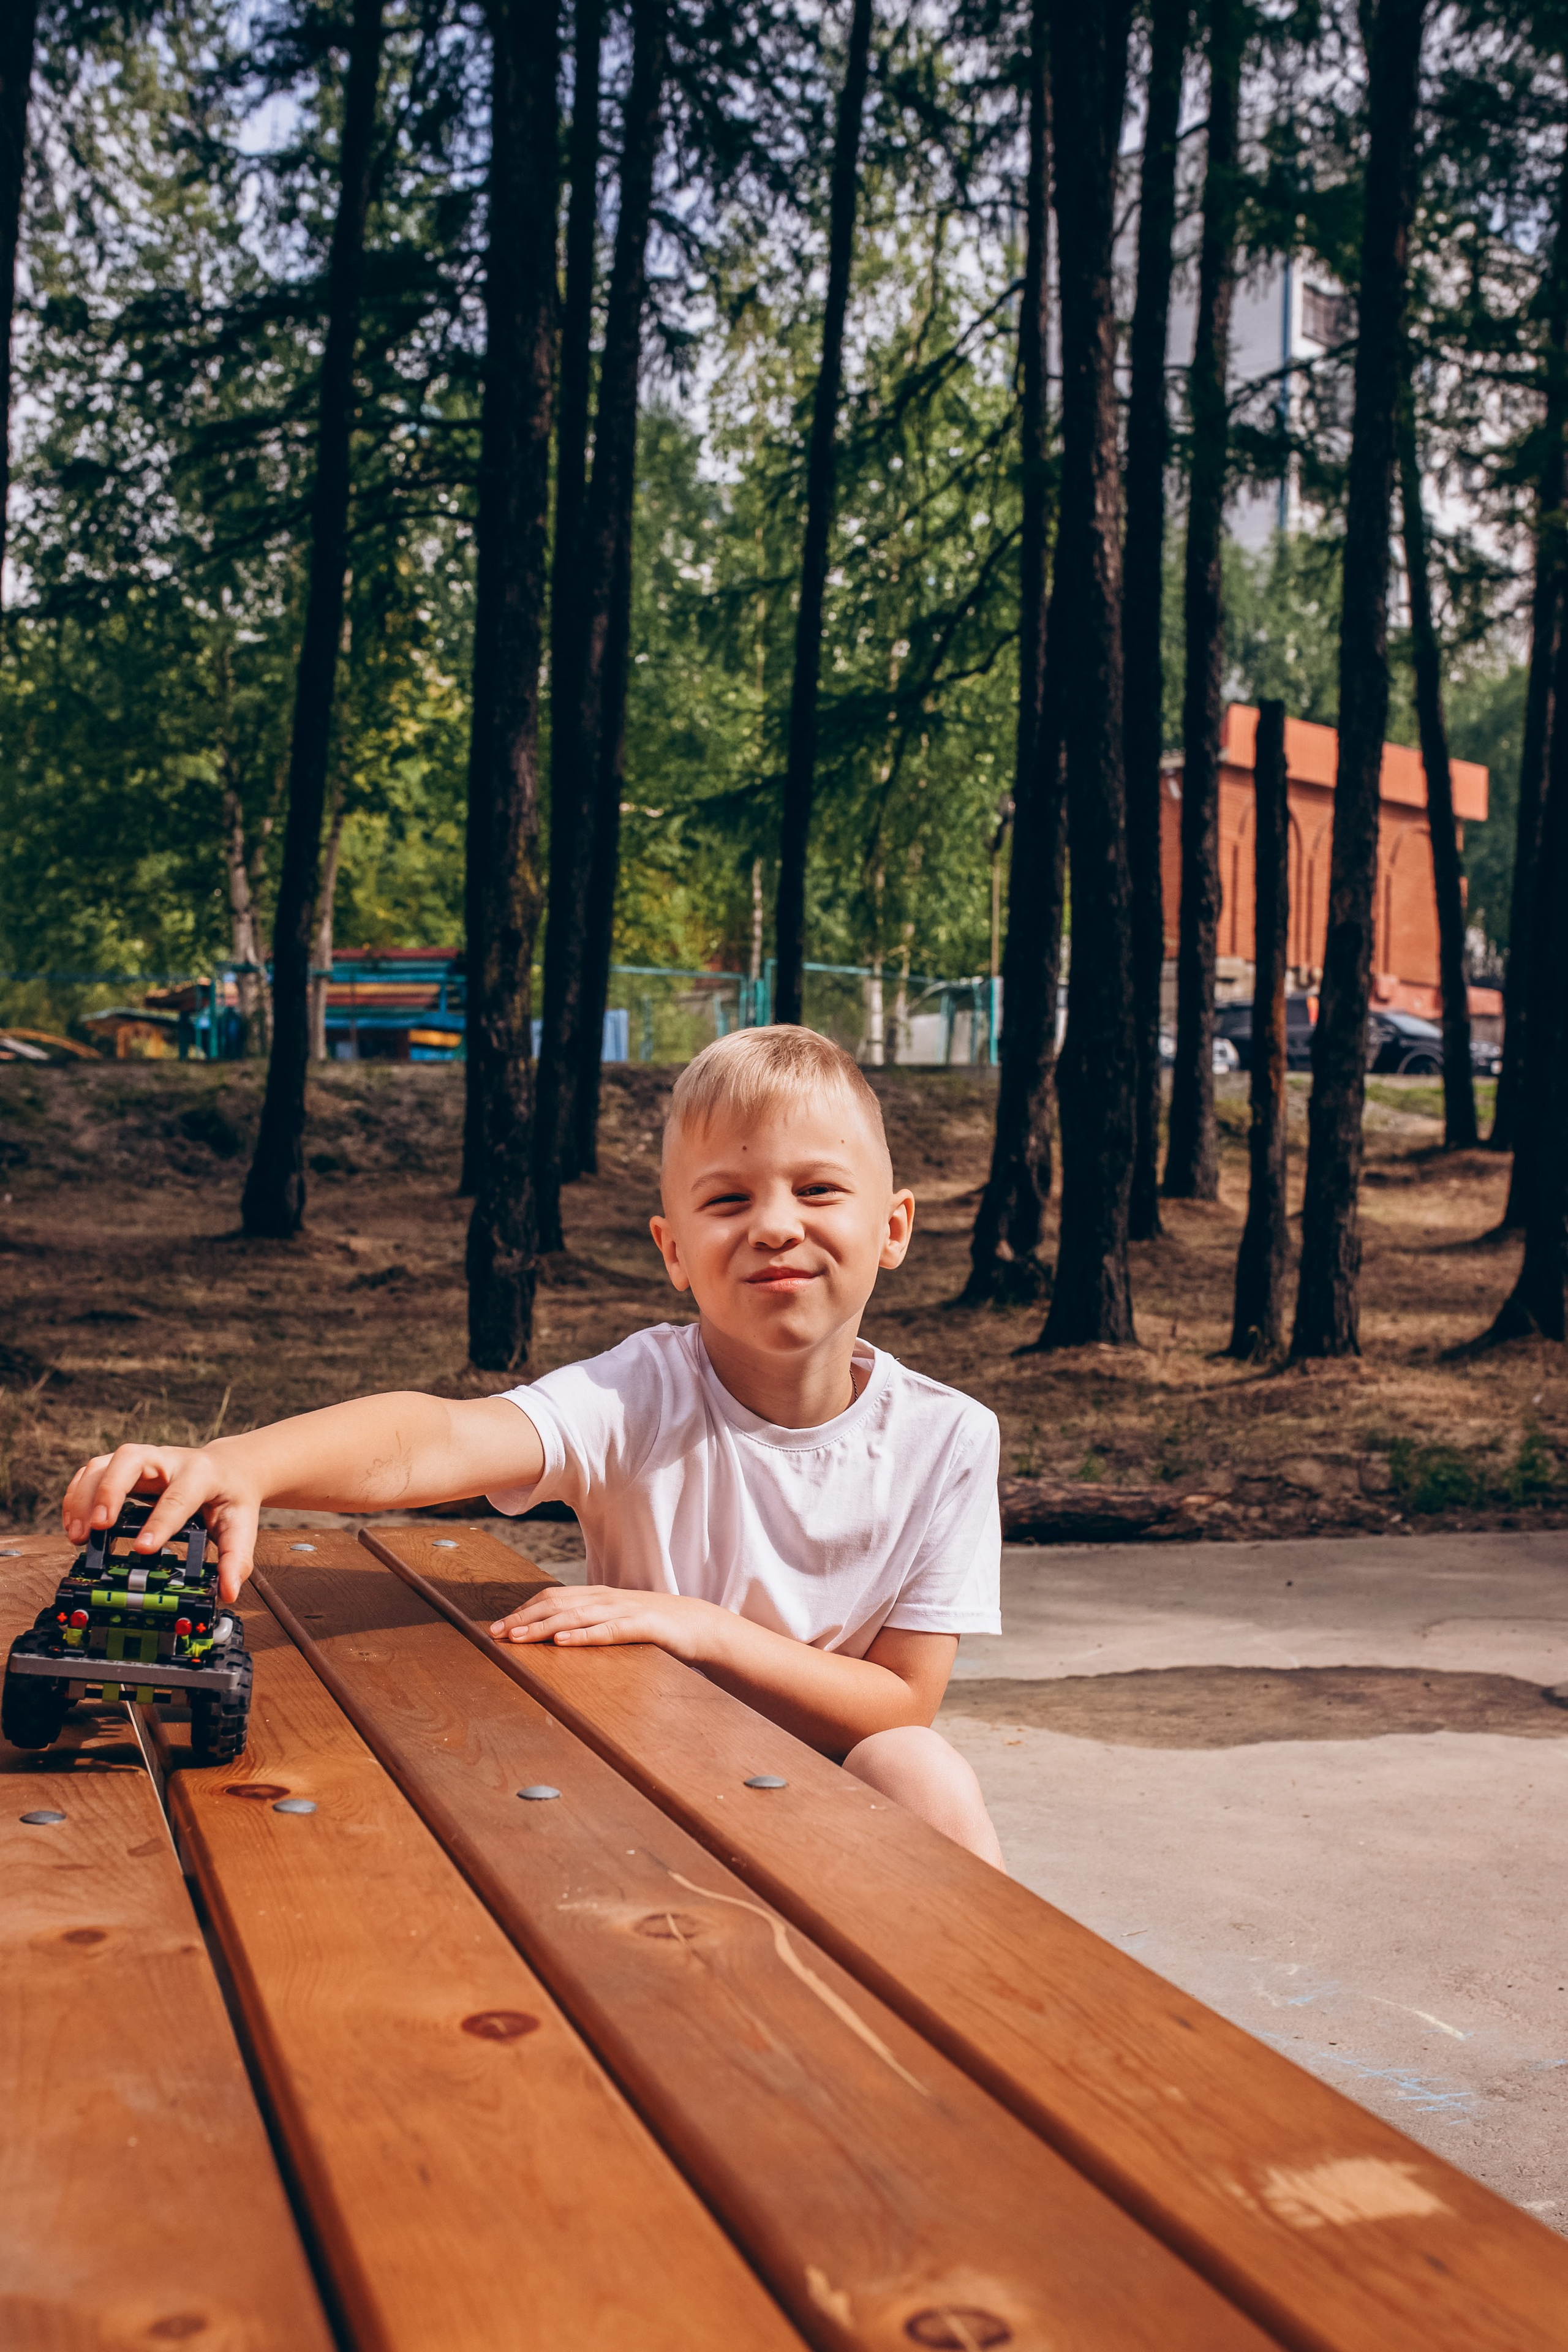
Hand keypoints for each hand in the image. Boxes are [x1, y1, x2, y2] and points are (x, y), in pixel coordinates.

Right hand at [62, 1445, 261, 1605]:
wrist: (229, 1467)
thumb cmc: (231, 1496)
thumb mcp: (241, 1525)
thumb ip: (236, 1559)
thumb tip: (227, 1592)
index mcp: (201, 1474)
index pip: (178, 1496)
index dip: (159, 1522)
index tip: (143, 1549)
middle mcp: (168, 1460)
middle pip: (130, 1459)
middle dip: (109, 1492)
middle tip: (96, 1528)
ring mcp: (144, 1460)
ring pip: (104, 1464)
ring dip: (84, 1497)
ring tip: (78, 1535)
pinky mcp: (125, 1468)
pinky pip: (93, 1472)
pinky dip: (77, 1495)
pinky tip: (74, 1523)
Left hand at [488, 1584, 718, 1663]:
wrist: (698, 1624)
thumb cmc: (653, 1626)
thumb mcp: (615, 1621)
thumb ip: (588, 1622)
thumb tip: (553, 1635)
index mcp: (597, 1596)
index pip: (552, 1597)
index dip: (523, 1609)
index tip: (498, 1626)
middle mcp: (606, 1598)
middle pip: (556, 1603)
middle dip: (523, 1617)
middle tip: (496, 1633)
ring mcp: (624, 1609)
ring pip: (576, 1615)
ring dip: (544, 1626)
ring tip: (519, 1637)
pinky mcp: (642, 1626)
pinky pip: (608, 1630)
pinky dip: (583, 1635)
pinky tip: (563, 1641)